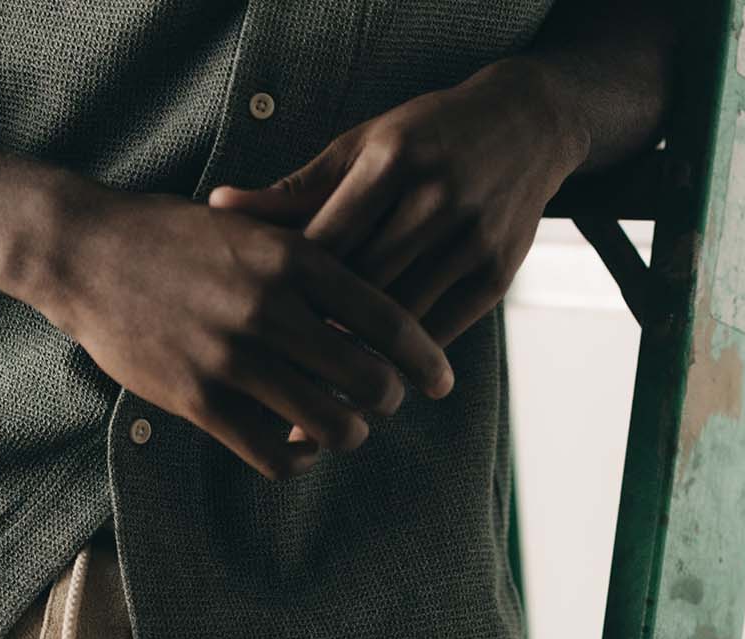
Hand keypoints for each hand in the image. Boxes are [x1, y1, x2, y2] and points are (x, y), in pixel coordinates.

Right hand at [30, 181, 454, 480]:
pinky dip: (295, 460)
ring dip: (345, 437)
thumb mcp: (250, 227)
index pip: (386, 320)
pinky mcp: (198, 400)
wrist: (88, 253)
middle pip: (367, 381)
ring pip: (326, 425)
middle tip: (383, 406)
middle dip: (386, 403)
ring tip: (341, 431)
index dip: (423, 360)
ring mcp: (233, 359)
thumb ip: (308, 255)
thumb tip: (372, 288)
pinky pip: (272, 454)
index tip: (440, 384)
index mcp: (293, 260)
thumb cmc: (175, 238)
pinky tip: (295, 449)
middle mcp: (270, 310)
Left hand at [207, 59, 589, 437]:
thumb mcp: (361, 148)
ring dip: (361, 365)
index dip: (290, 296)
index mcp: (391, 160)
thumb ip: (295, 191)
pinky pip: (440, 330)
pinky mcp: (499, 273)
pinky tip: (371, 386)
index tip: (255, 339)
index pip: (327, 244)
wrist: (528, 126)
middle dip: (320, 340)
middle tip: (277, 391)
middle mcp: (436, 197)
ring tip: (319, 406)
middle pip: (363, 288)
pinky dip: (403, 362)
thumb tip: (216, 207)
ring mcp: (472, 238)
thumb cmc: (422, 139)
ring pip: (402, 319)